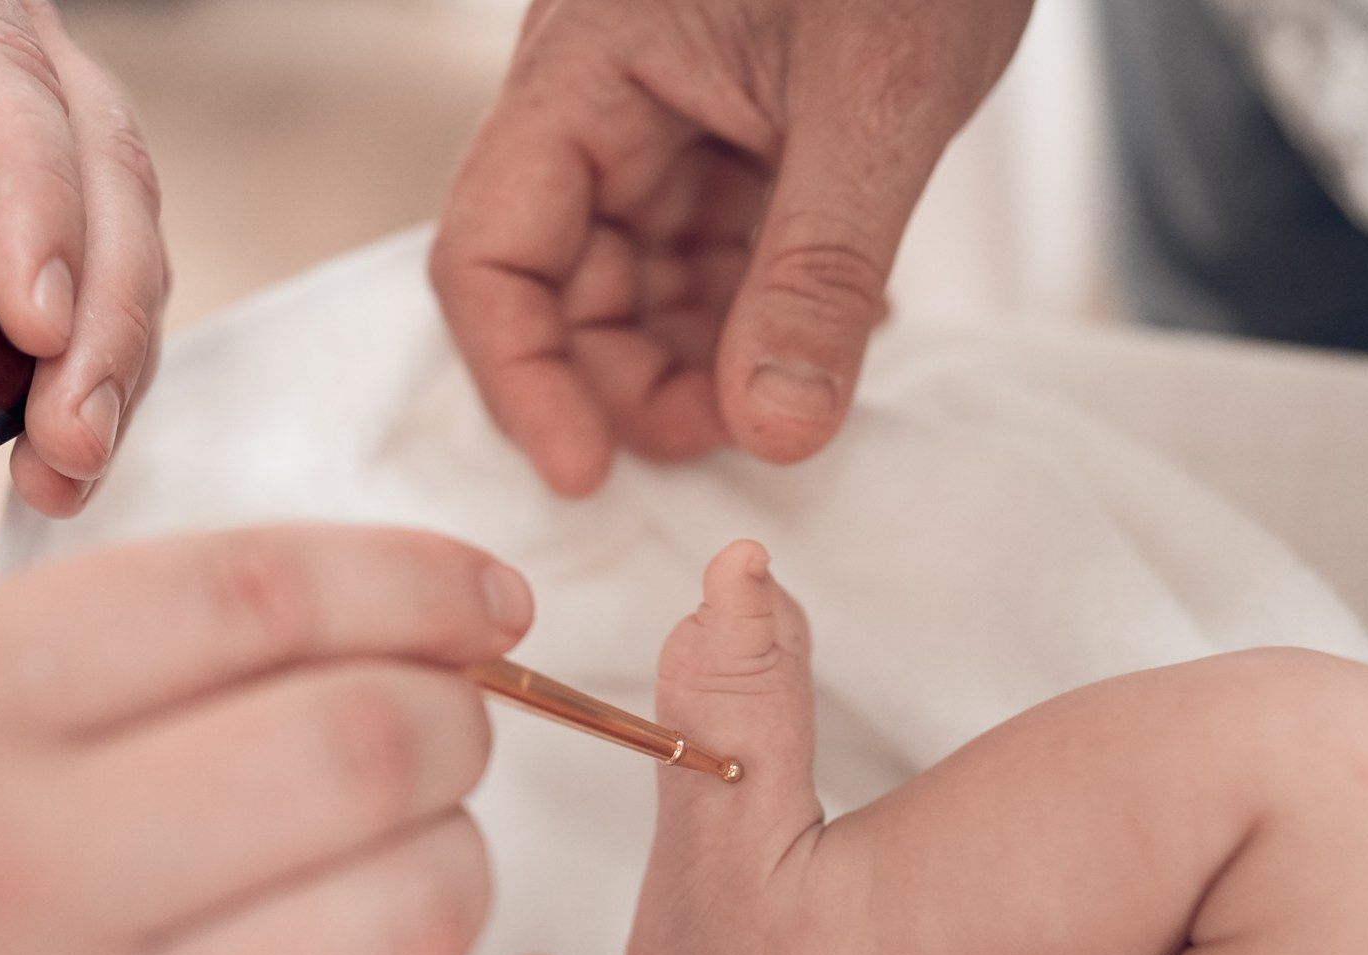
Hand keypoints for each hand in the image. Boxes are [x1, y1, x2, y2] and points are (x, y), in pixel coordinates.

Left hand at [0, 0, 166, 516]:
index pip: (4, 90)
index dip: (34, 209)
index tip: (34, 329)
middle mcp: (2, 51)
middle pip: (101, 173)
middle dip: (100, 320)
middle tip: (68, 436)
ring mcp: (40, 132)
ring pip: (121, 241)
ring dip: (104, 367)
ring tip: (62, 467)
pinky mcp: (43, 214)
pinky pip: (94, 292)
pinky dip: (83, 378)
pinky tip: (59, 452)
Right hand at [0, 527, 571, 954]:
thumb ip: (71, 651)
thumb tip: (350, 614)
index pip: (250, 596)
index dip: (416, 581)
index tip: (487, 601)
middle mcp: (0, 888)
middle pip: (359, 749)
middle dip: (454, 723)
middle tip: (442, 738)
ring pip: (402, 930)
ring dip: (464, 875)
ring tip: (422, 868)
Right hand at [431, 0, 1031, 496]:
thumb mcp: (876, 104)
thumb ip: (816, 273)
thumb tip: (774, 433)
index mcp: (587, 67)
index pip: (491, 251)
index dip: (526, 378)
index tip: (590, 474)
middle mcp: (605, 98)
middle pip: (563, 284)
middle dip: (633, 380)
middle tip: (734, 440)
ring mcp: (670, 116)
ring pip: (644, 280)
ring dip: (707, 358)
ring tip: (799, 393)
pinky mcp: (737, 130)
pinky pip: (720, 250)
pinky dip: (768, 308)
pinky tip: (844, 327)